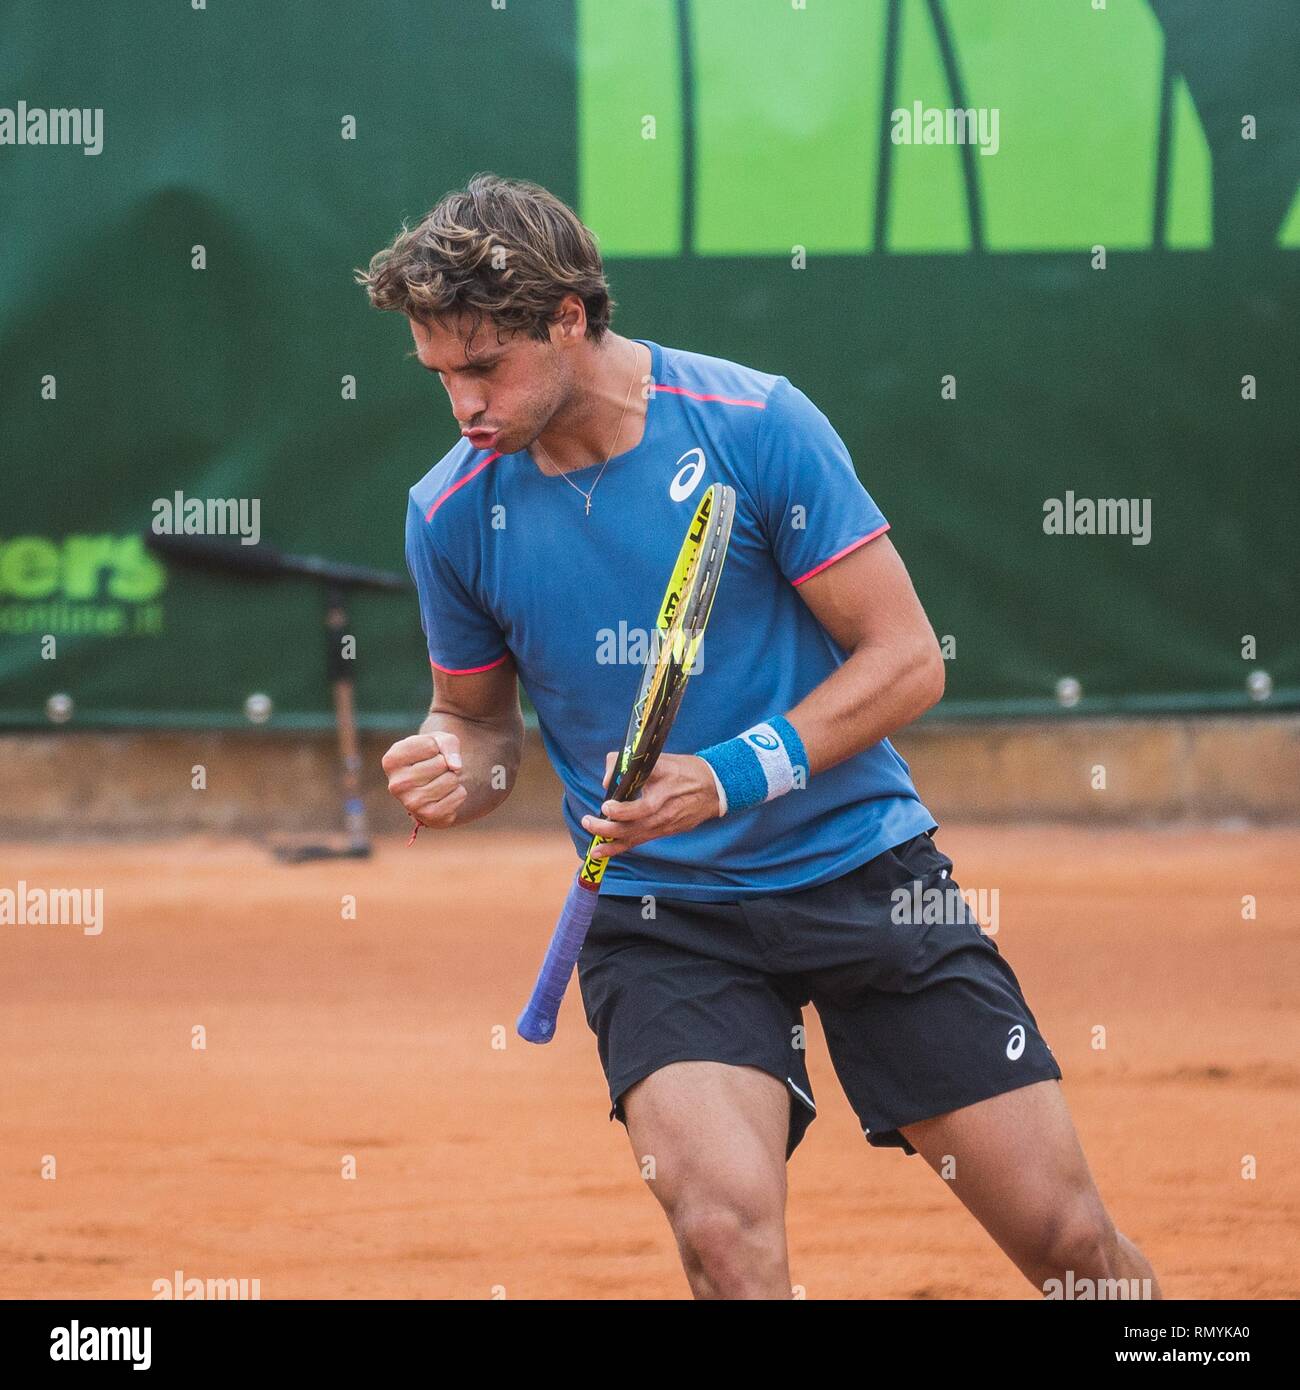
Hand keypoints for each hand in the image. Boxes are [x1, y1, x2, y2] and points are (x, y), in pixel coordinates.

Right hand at [382, 731, 466, 828]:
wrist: (432, 784)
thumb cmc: (431, 756)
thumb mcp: (438, 740)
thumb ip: (447, 743)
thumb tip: (456, 767)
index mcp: (391, 761)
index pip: (430, 745)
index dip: (436, 746)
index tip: (428, 754)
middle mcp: (396, 785)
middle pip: (441, 763)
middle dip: (445, 763)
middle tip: (435, 770)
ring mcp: (411, 804)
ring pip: (452, 779)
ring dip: (453, 778)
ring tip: (440, 781)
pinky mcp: (430, 817)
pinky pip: (460, 795)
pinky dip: (458, 791)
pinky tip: (445, 794)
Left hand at [580, 752, 721, 860]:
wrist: (715, 788)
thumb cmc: (687, 771)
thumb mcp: (662, 760)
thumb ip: (632, 765)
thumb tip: (608, 779)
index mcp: (664, 796)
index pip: (642, 809)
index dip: (622, 811)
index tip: (607, 805)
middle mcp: (663, 815)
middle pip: (633, 828)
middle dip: (607, 828)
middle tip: (588, 821)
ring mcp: (664, 826)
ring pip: (634, 839)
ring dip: (611, 843)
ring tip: (593, 846)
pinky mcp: (664, 832)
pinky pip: (639, 841)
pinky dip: (620, 847)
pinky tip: (603, 851)